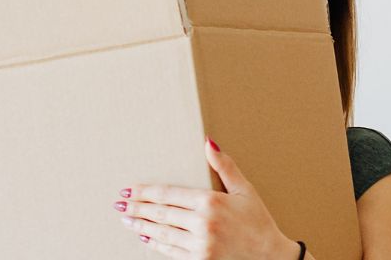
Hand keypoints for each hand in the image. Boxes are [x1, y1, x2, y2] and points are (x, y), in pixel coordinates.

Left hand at [116, 139, 304, 259]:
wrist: (271, 257)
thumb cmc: (259, 222)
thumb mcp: (244, 190)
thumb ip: (224, 166)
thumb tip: (208, 143)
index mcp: (211, 202)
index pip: (168, 194)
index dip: (145, 192)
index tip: (129, 190)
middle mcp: (203, 224)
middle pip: (160, 214)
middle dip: (137, 209)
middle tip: (120, 205)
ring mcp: (200, 245)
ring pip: (162, 234)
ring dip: (141, 226)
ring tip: (127, 220)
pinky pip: (171, 252)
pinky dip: (156, 244)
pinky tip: (146, 238)